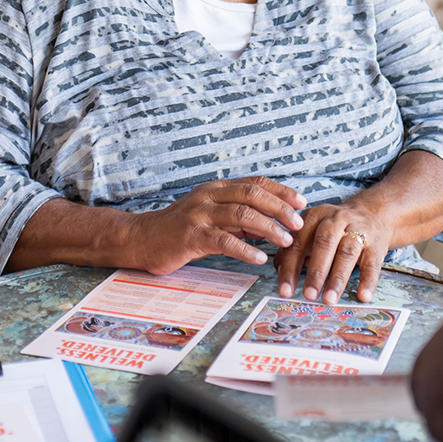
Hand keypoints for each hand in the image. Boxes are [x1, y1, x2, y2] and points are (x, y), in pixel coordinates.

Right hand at [126, 177, 306, 271]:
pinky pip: (223, 240)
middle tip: (298, 223)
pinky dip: (245, 249)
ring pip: (241, 215)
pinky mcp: (190, 235)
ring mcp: (198, 214)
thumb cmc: (179, 231)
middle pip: (251, 194)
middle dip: (279, 207)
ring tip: (285, 241)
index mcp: (215, 189)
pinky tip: (259, 258)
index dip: (280, 191)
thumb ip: (238, 218)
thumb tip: (270, 224)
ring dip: (268, 228)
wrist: (141, 239)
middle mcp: (208, 196)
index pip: (254, 183)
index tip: (301, 202)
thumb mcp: (211, 218)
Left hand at [276, 201, 391, 302]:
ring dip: (338, 278)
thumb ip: (294, 248)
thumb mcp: (312, 231)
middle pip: (325, 243)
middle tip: (308, 295)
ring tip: (329, 299)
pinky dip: (368, 280)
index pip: (299, 242)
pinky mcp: (377, 243)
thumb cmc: (334, 229)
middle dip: (316, 271)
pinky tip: (362, 296)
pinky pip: (372, 263)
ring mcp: (359, 230)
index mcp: (315, 216)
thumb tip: (278, 269)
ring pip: (347, 253)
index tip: (286, 290)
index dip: (290, 266)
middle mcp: (336, 220)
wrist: (372, 214)